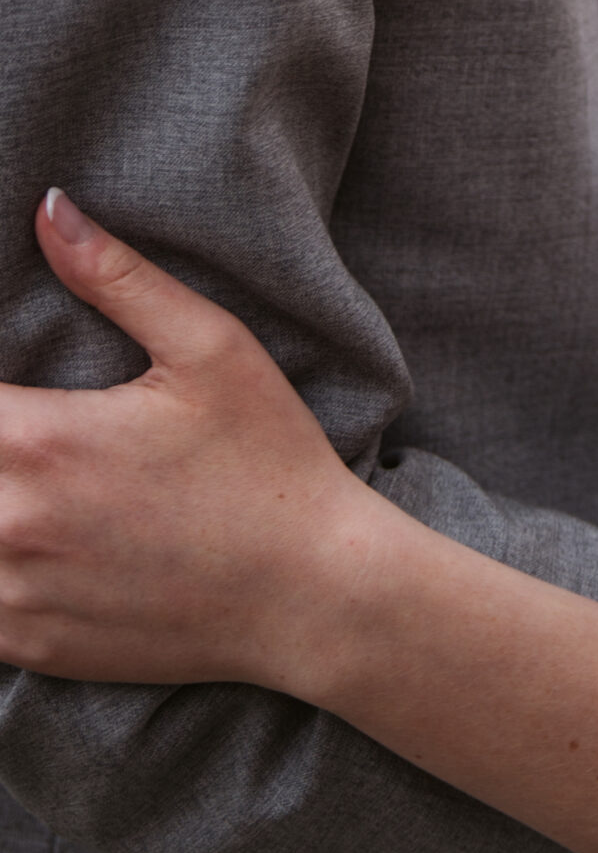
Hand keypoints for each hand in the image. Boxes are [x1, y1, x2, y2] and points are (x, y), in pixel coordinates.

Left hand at [0, 192, 382, 688]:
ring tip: (21, 474)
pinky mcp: (28, 645)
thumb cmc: (268, 463)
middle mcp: (9, 522)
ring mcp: (14, 594)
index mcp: (40, 440)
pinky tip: (25, 537)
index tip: (13, 392)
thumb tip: (48, 208)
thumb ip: (116, 276)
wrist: (312, 595)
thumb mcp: (210, 348)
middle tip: (21, 429)